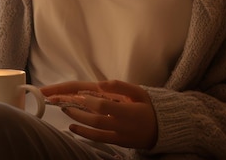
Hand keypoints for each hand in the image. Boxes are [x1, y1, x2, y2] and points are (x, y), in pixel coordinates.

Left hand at [41, 80, 157, 148]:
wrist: (164, 129)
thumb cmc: (150, 106)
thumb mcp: (139, 92)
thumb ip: (119, 86)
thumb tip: (100, 82)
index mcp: (128, 111)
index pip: (103, 106)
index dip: (89, 101)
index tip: (79, 95)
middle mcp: (122, 125)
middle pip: (94, 119)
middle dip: (76, 110)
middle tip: (61, 101)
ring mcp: (119, 136)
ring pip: (94, 130)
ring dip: (77, 120)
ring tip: (65, 109)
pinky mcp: (117, 142)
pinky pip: (98, 138)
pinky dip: (83, 133)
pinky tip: (72, 126)